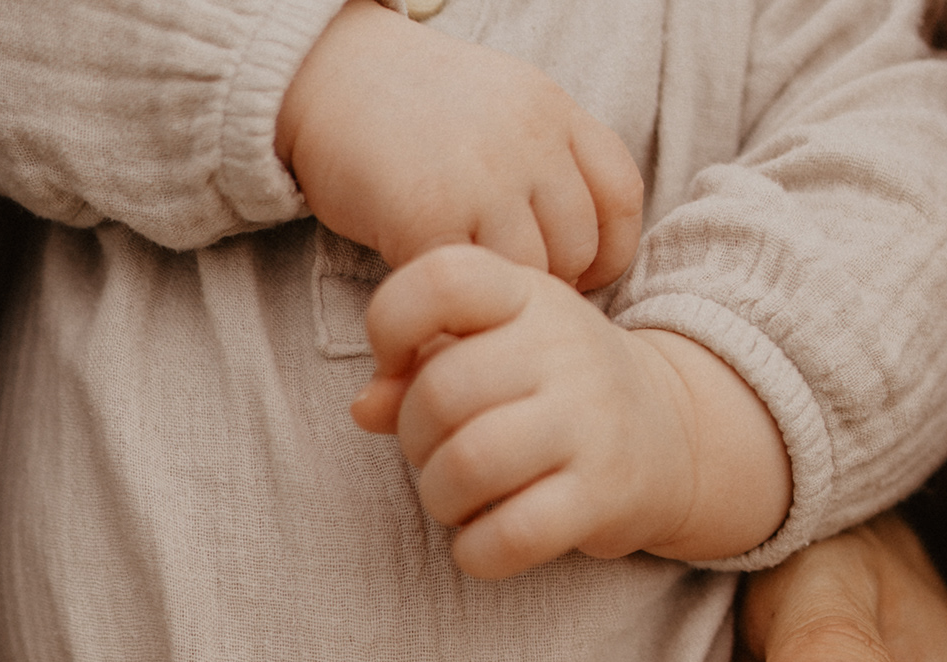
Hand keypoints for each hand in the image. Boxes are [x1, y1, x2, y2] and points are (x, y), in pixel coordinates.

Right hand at [276, 0, 641, 288]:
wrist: (325, 73)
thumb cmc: (412, 111)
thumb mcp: (502, 110)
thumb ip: (547, 162)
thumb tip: (586, 255)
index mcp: (552, 109)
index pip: (622, 195)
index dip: (608, 249)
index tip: (574, 271)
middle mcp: (529, 137)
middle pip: (579, 248)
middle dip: (549, 280)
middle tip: (503, 286)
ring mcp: (483, 175)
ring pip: (531, 277)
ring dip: (500, 299)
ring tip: (468, 289)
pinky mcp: (431, 214)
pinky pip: (470, 288)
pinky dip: (454, 302)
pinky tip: (432, 287)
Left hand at [355, 248, 789, 577]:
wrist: (673, 434)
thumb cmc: (555, 391)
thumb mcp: (495, 352)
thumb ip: (420, 367)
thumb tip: (364, 408)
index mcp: (526, 296)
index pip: (442, 279)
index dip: (391, 322)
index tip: (397, 364)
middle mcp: (562, 348)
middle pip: (441, 393)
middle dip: (414, 440)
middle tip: (432, 456)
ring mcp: (588, 420)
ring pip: (470, 464)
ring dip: (439, 497)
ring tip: (454, 500)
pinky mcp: (603, 493)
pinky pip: (515, 533)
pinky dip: (477, 551)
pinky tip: (479, 544)